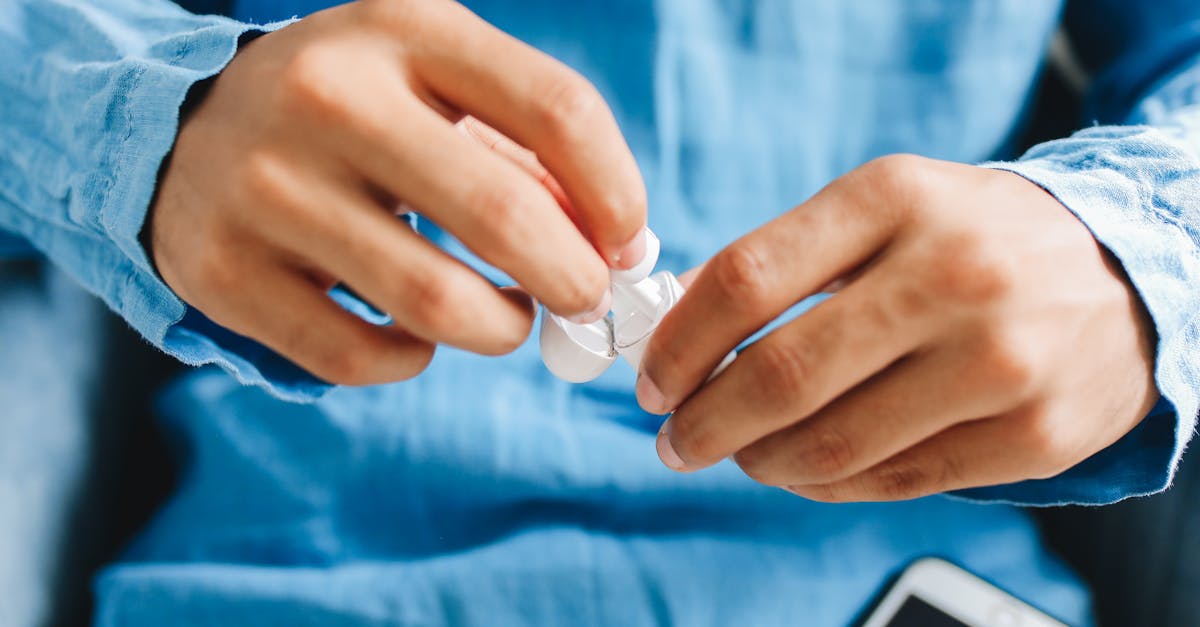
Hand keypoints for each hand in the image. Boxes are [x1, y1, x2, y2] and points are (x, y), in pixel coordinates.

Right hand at [150, 0, 645, 384]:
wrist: (187, 128)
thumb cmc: (354, 112)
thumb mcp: (435, 89)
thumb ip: (528, 153)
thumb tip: (618, 248)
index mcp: (404, 28)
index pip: (558, 110)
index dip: (617, 192)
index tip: (628, 241)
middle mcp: (327, 95)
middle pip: (504, 217)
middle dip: (574, 280)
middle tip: (584, 300)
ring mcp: (265, 184)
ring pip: (437, 302)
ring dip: (501, 328)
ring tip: (505, 317)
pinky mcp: (222, 269)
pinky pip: (361, 356)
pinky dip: (413, 359)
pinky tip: (416, 333)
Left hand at [637, 155, 1157, 500]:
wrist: (1124, 273)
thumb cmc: (970, 239)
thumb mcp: (881, 209)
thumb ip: (779, 257)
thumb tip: (673, 315)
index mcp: (896, 198)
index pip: (748, 279)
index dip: (680, 342)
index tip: (652, 378)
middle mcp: (953, 275)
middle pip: (782, 373)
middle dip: (704, 422)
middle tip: (674, 439)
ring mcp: (1000, 360)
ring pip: (832, 444)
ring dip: (758, 461)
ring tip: (739, 454)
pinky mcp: (1032, 434)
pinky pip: (892, 482)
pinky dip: (825, 483)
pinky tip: (804, 468)